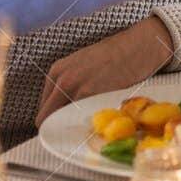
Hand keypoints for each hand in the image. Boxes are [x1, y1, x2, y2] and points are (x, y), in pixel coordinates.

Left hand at [37, 18, 173, 123]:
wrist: (136, 47)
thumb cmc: (115, 56)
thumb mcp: (82, 66)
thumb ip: (69, 85)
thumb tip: (64, 109)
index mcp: (57, 71)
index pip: (43, 107)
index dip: (53, 119)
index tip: (64, 127)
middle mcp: (61, 79)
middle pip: (47, 116)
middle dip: (57, 127)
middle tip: (73, 134)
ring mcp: (74, 87)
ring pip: (63, 120)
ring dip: (73, 127)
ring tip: (89, 125)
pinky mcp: (89, 94)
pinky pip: (80, 118)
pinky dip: (87, 124)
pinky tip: (99, 120)